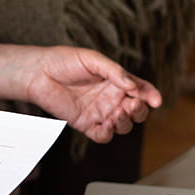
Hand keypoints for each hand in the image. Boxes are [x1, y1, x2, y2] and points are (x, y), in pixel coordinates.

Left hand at [25, 46, 161, 142]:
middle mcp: (110, 98)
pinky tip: (106, 125)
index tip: (156, 99)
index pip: (141, 90)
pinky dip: (108, 134)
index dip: (151, 95)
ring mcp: (99, 112)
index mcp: (116, 81)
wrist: (39, 73)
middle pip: (136, 111)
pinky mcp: (85, 124)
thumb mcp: (92, 59)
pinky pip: (102, 135)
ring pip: (123, 125)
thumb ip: (114, 71)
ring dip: (125, 122)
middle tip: (131, 105)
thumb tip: (131, 85)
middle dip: (139, 111)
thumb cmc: (64, 61)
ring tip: (117, 113)